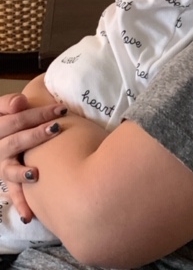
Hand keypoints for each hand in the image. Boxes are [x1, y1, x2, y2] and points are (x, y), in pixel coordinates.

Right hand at [0, 93, 65, 221]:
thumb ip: (9, 103)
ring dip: (21, 172)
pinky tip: (29, 214)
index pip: (16, 119)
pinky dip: (20, 203)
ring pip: (8, 171)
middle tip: (56, 128)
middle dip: (35, 135)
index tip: (61, 109)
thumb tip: (20, 102)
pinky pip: (11, 193)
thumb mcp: (2, 109)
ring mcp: (0, 165)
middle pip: (15, 141)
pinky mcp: (6, 181)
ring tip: (34, 174)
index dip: (38, 113)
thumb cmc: (7, 120)